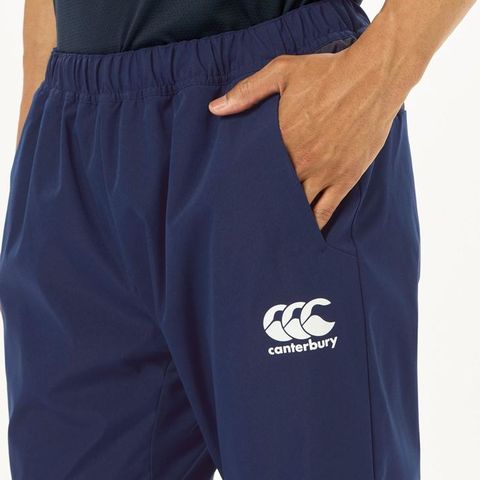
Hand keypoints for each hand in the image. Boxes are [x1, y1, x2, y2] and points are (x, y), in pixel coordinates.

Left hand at [209, 40, 414, 228]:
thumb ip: (247, 91)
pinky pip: (327, 210)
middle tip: (250, 223)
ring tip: (272, 234)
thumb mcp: (282, 72)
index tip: (236, 196)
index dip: (246, 185)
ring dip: (286, 220)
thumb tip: (215, 109)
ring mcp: (324, 172)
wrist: (374, 76)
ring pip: (299, 206)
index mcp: (282, 139)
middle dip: (264, 207)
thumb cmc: (328, 72)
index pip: (257, 171)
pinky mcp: (345, 178)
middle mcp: (301, 161)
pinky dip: (314, 225)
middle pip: (275, 193)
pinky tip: (305, 236)